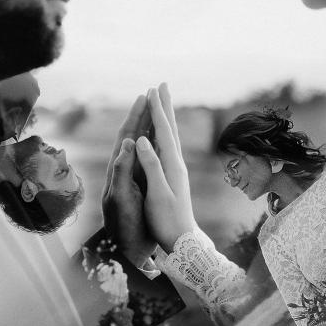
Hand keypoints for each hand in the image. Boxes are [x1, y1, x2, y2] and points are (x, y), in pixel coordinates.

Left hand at [102, 95, 156, 267]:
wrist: (127, 250)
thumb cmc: (123, 226)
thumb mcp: (120, 198)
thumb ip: (121, 171)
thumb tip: (128, 143)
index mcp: (119, 170)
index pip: (127, 136)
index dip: (135, 116)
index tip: (143, 96)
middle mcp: (125, 171)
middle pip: (135, 136)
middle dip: (143, 115)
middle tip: (152, 94)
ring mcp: (134, 179)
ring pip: (144, 147)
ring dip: (150, 127)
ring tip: (158, 111)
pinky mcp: (143, 189)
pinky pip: (150, 161)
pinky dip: (156, 147)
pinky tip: (163, 144)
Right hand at [135, 84, 194, 252]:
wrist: (182, 240)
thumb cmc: (167, 221)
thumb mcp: (158, 194)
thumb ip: (152, 166)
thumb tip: (143, 139)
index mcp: (172, 166)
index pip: (164, 132)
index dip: (157, 111)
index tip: (152, 91)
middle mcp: (176, 164)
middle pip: (170, 129)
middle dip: (164, 106)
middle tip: (161, 85)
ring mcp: (176, 170)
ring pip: (170, 136)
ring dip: (165, 117)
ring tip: (161, 101)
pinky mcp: (173, 176)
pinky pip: (168, 147)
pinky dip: (164, 133)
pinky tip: (162, 133)